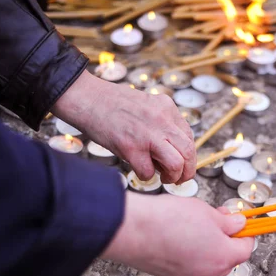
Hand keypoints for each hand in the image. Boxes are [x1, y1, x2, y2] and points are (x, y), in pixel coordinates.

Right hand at [52, 70, 194, 183]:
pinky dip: (146, 176)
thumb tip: (174, 153)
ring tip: (164, 178)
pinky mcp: (130, 147)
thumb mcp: (147, 106)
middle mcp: (161, 119)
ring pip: (176, 164)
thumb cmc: (112, 105)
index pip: (189, 137)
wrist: (86, 97)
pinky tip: (138, 168)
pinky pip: (148, 172)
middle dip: (187, 171)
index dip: (188, 156)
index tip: (182, 165)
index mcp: (167, 107)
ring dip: (173, 177)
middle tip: (179, 179)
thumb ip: (162, 124)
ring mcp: (147, 134)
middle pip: (189, 152)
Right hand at [101, 193, 254, 275]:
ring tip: (194, 222)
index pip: (246, 248)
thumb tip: (238, 225)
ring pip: (208, 260)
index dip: (245, 232)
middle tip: (216, 218)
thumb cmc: (168, 220)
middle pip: (228, 257)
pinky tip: (179, 234)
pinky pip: (190, 264)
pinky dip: (191, 251)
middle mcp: (208, 273)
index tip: (241, 221)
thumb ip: (227, 222)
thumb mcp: (207, 212)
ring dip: (207, 244)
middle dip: (225, 238)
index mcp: (223, 258)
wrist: (132, 231)